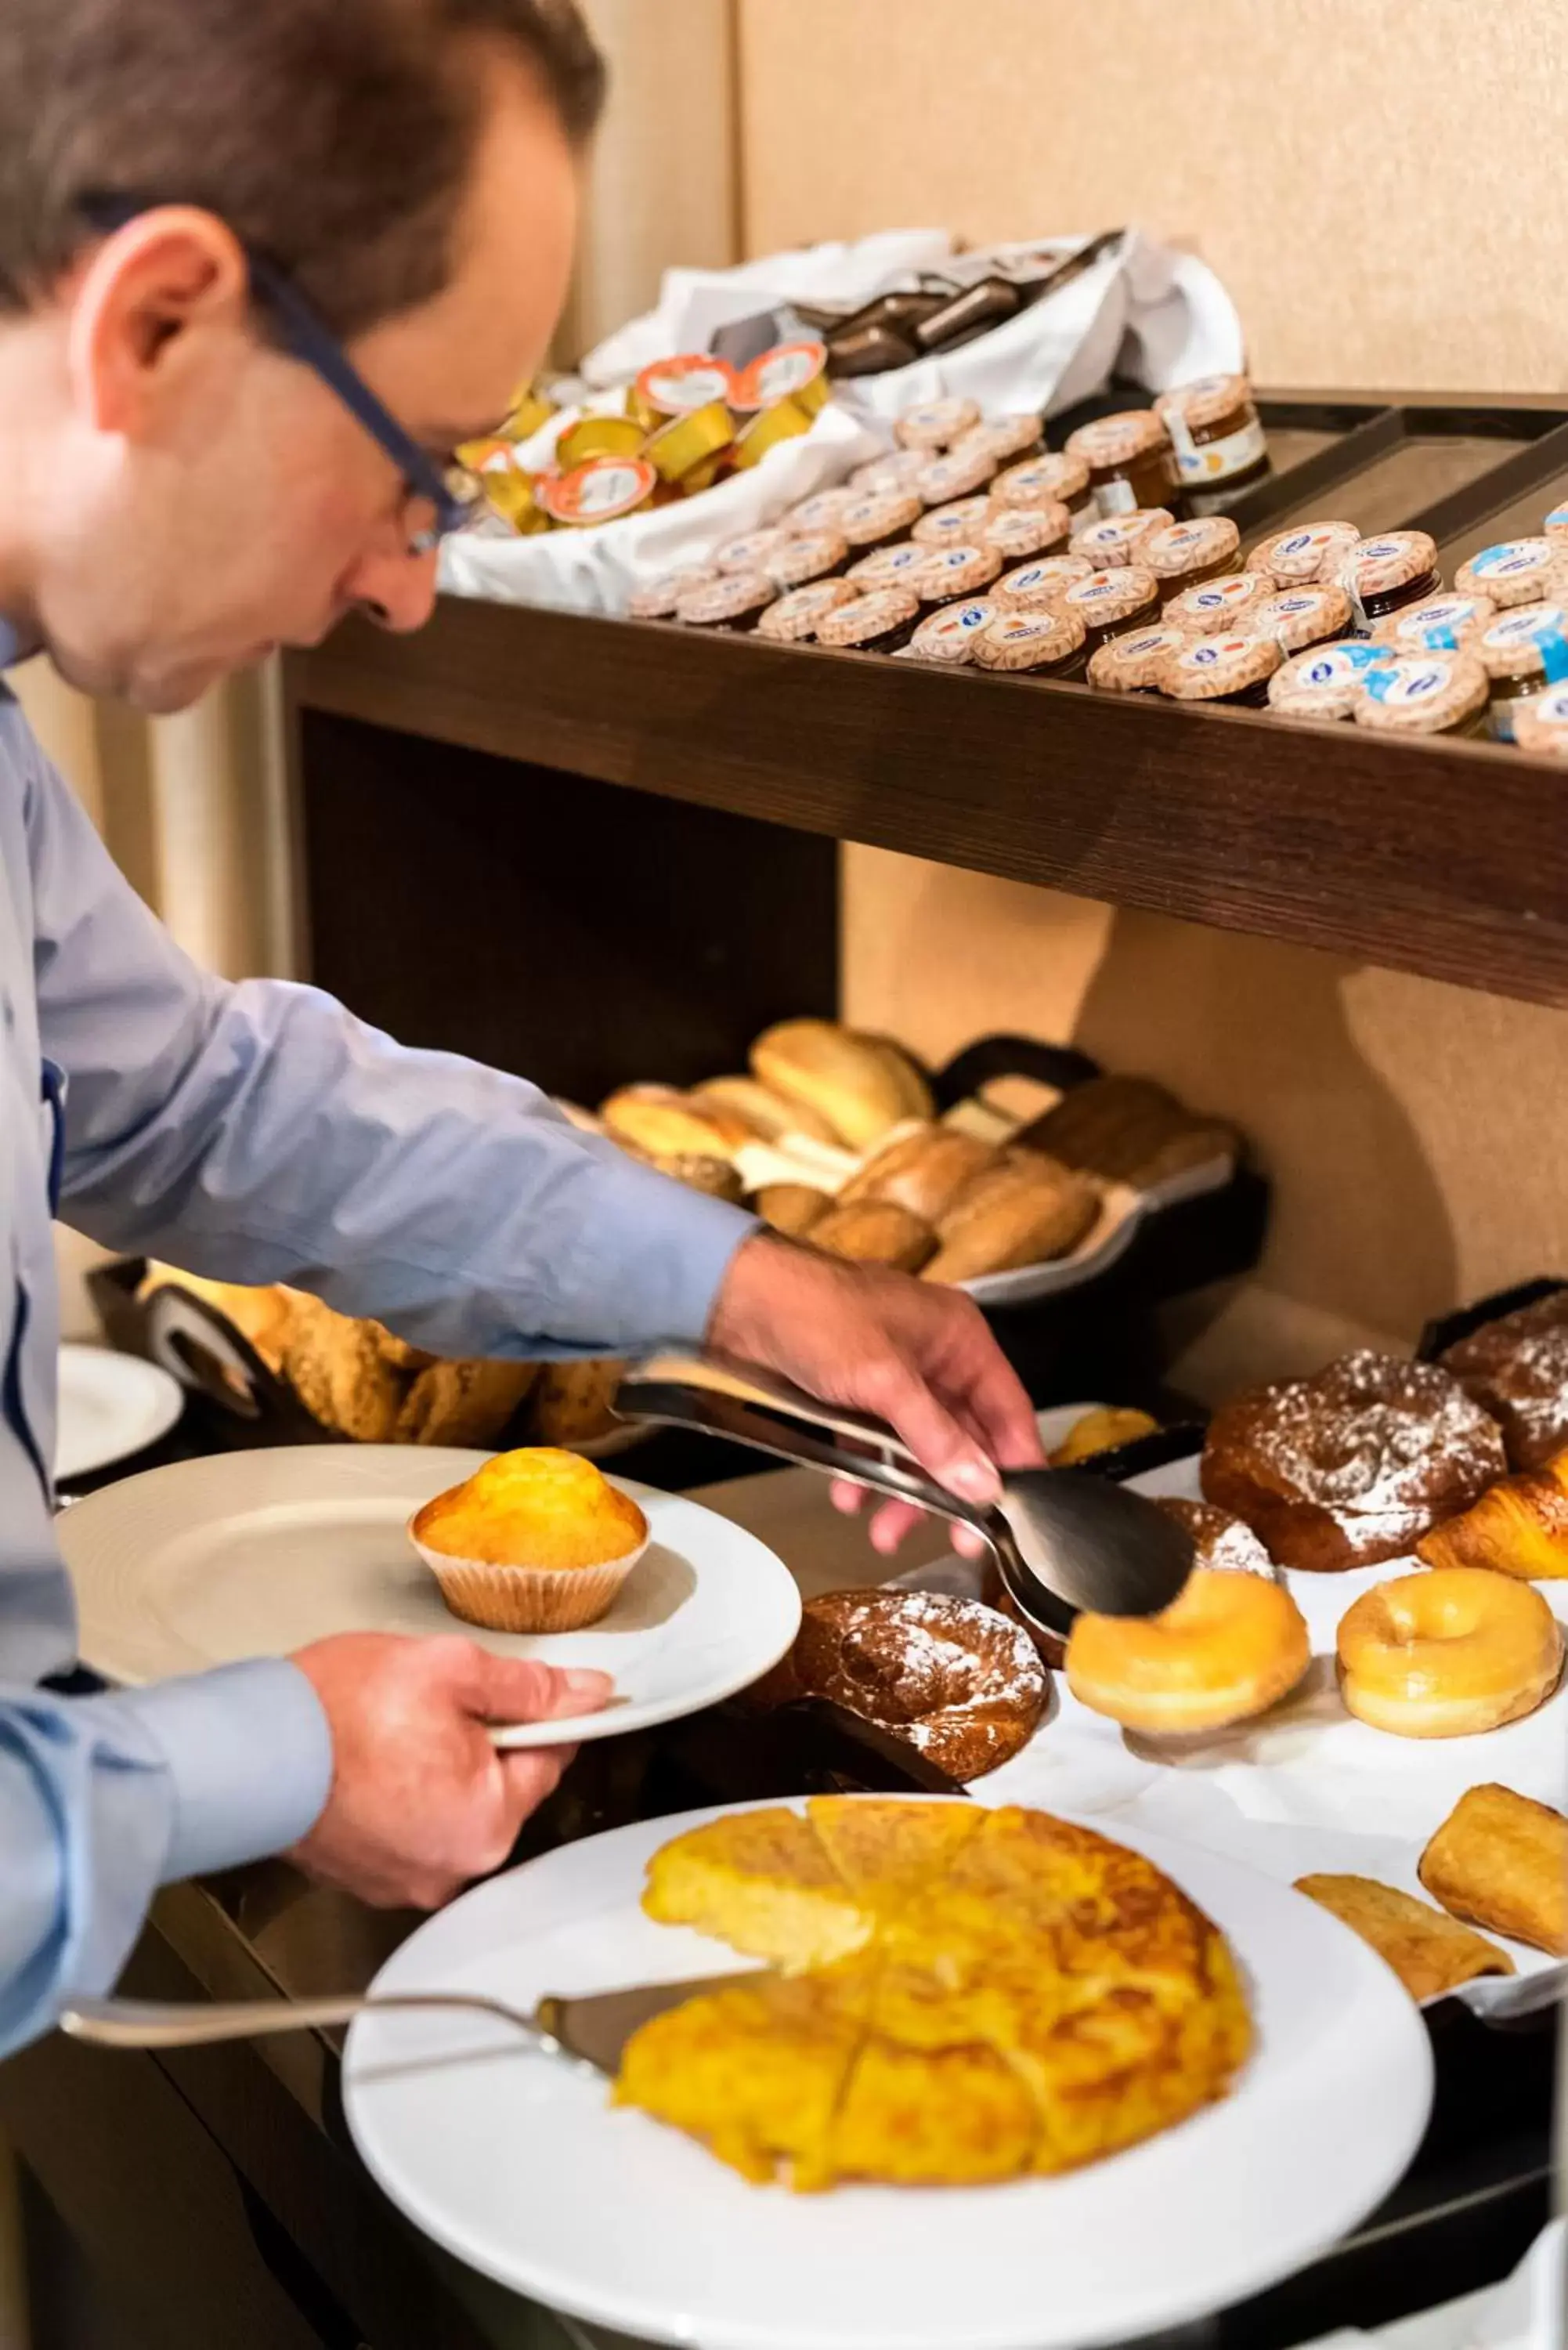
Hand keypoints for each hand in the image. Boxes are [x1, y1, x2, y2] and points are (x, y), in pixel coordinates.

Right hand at [286, 1633, 609, 1907]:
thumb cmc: (339, 1711)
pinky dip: (400, 1798)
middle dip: (481, 1744)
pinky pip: (409, 1830)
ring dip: (439, 1771)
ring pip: (452, 1810)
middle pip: (500, 1790)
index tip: (514, 1692)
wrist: (248, 1750)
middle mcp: (453, 1867)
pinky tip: (370, 1762)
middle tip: (435, 1704)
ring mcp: (405, 1880)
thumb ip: (530, 1687)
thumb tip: (587, 1692)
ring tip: (394, 1731)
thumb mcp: (452, 1671)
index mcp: (488, 1823)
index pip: (550, 1760)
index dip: (537, 1716)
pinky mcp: (366, 1877)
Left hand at [706, 1231, 1043, 1555]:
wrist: (734, 1298)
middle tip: (956, 1541)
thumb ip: (936, 1438)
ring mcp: (892, 1373)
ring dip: (903, 1489)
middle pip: (962, 1435)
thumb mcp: (884, 1382)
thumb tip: (982, 1486)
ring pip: (916, 1445)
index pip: (1007, 1408)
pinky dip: (867, 1469)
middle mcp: (933, 1354)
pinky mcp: (853, 1390)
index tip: (1013, 1513)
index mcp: (958, 1337)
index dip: (1013, 1462)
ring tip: (884, 1531)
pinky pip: (875, 1440)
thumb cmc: (815, 1315)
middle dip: (950, 1488)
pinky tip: (848, 1496)